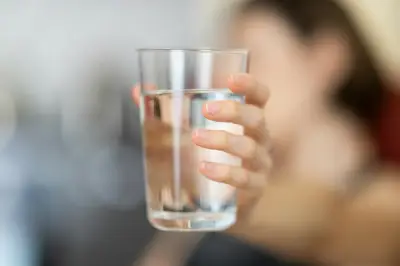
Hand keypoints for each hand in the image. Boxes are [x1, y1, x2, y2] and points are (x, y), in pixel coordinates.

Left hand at [132, 73, 270, 213]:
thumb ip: (166, 111)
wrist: (222, 202)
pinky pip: (244, 179)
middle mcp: (259, 139)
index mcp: (247, 120)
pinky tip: (205, 168)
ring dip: (222, 140)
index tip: (230, 79)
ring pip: (249, 148)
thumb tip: (138, 91)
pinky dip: (225, 172)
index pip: (260, 97)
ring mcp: (259, 164)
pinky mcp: (254, 188)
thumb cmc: (209, 156)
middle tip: (206, 110)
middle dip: (233, 111)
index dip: (250, 85)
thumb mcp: (189, 131)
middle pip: (257, 119)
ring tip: (196, 138)